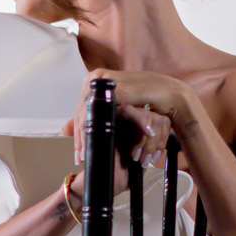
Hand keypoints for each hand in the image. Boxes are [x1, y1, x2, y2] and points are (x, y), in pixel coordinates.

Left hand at [62, 70, 193, 167]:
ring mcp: (105, 82)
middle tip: (79, 158)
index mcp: (95, 79)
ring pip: (87, 115)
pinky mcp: (117, 90)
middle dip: (79, 139)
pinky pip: (100, 115)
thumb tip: (65, 129)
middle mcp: (97, 77)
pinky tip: (97, 144)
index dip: (77, 132)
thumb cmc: (146, 98)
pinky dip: (97, 132)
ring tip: (86, 155)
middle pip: (81, 114)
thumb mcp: (116, 108)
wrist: (170, 93)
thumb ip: (94, 116)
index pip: (81, 110)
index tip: (78, 152)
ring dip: (86, 138)